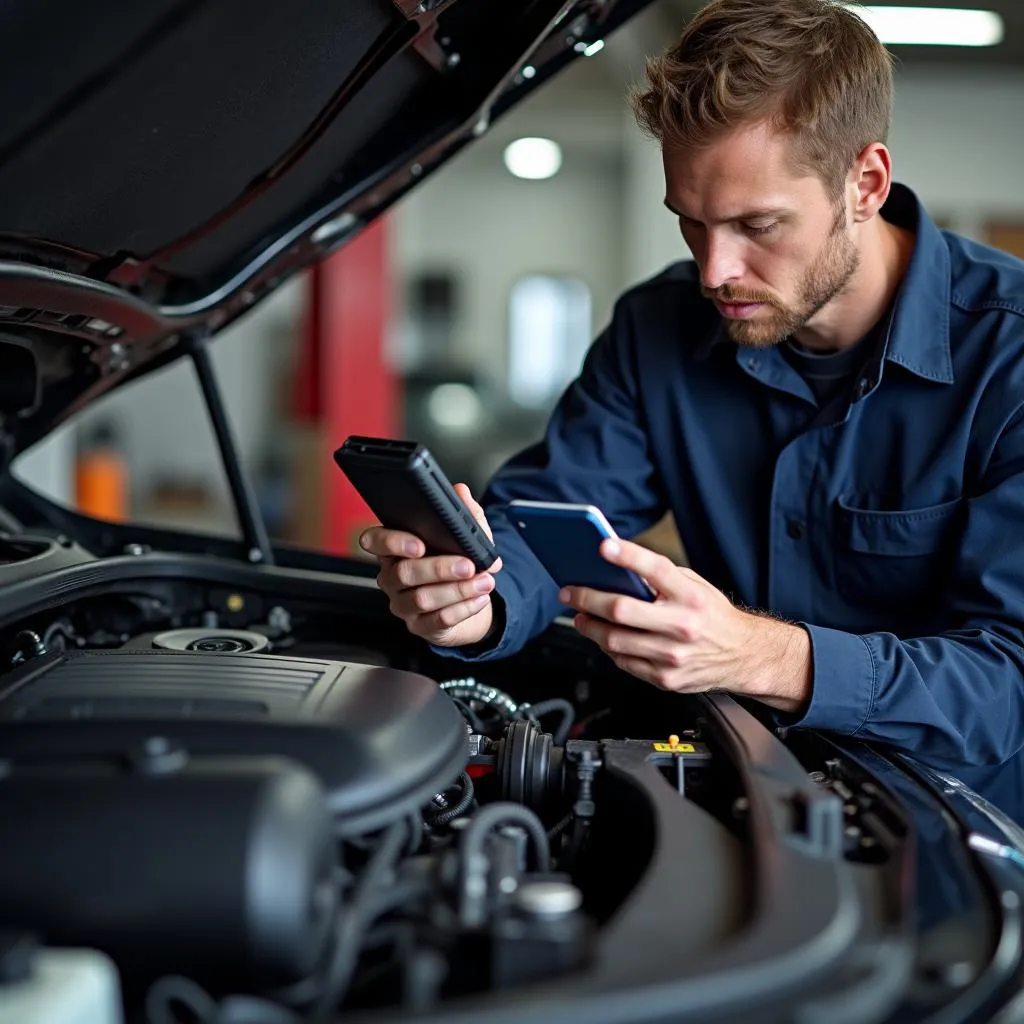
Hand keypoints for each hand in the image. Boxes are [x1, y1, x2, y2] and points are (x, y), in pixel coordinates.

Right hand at [359, 484, 502, 647]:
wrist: (469, 599)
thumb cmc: (459, 560)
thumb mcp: (467, 534)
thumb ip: (465, 512)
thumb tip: (461, 492)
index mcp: (395, 548)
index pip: (374, 541)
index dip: (391, 542)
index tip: (419, 544)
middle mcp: (392, 576)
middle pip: (403, 573)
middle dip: (439, 568)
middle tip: (467, 565)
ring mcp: (402, 603)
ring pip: (421, 599)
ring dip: (457, 590)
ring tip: (484, 582)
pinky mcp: (419, 626)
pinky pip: (436, 620)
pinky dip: (463, 609)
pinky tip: (479, 598)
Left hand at [558, 539, 811, 712]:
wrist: (744, 656)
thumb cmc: (714, 616)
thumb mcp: (695, 587)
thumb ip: (661, 579)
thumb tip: (617, 569)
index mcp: (692, 597)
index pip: (656, 570)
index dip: (628, 556)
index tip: (603, 545)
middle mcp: (683, 626)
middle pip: (622, 610)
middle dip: (588, 598)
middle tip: (570, 592)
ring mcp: (673, 656)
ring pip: (615, 640)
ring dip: (590, 626)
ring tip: (581, 616)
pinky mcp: (666, 678)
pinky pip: (624, 662)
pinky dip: (608, 648)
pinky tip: (603, 637)